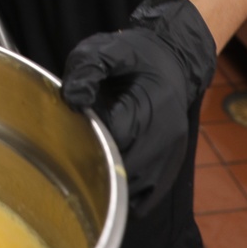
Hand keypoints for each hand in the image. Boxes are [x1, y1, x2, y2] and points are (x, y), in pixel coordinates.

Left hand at [61, 0, 216, 215]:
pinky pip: (148, 198)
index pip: (116, 136)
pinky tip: (111, 178)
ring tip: (95, 159)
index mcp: (152, 104)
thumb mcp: (106, 49)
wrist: (172, 60)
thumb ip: (87, 68)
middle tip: (79, 147)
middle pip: (125, 168)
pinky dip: (127, 195)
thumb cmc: (134, 56)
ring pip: (136, 189)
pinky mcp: (172, 166)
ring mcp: (172, 154)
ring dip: (111, 182)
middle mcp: (167, 135)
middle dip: (97, 163)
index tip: (75, 129)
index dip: (89, 137)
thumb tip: (74, 99)